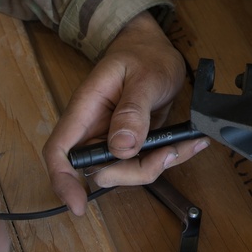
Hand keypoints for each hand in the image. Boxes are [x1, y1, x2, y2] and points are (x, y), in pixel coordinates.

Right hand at [42, 12, 206, 214]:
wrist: (154, 46)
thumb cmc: (144, 54)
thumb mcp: (144, 77)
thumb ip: (133, 110)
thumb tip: (122, 147)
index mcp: (86, 109)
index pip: (60, 151)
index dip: (63, 181)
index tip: (78, 205)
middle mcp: (95, 128)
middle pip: (99, 170)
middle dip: (133, 172)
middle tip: (167, 153)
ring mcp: (113, 137)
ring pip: (126, 170)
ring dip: (158, 164)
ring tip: (187, 143)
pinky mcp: (133, 140)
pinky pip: (146, 159)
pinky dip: (170, 156)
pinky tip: (191, 143)